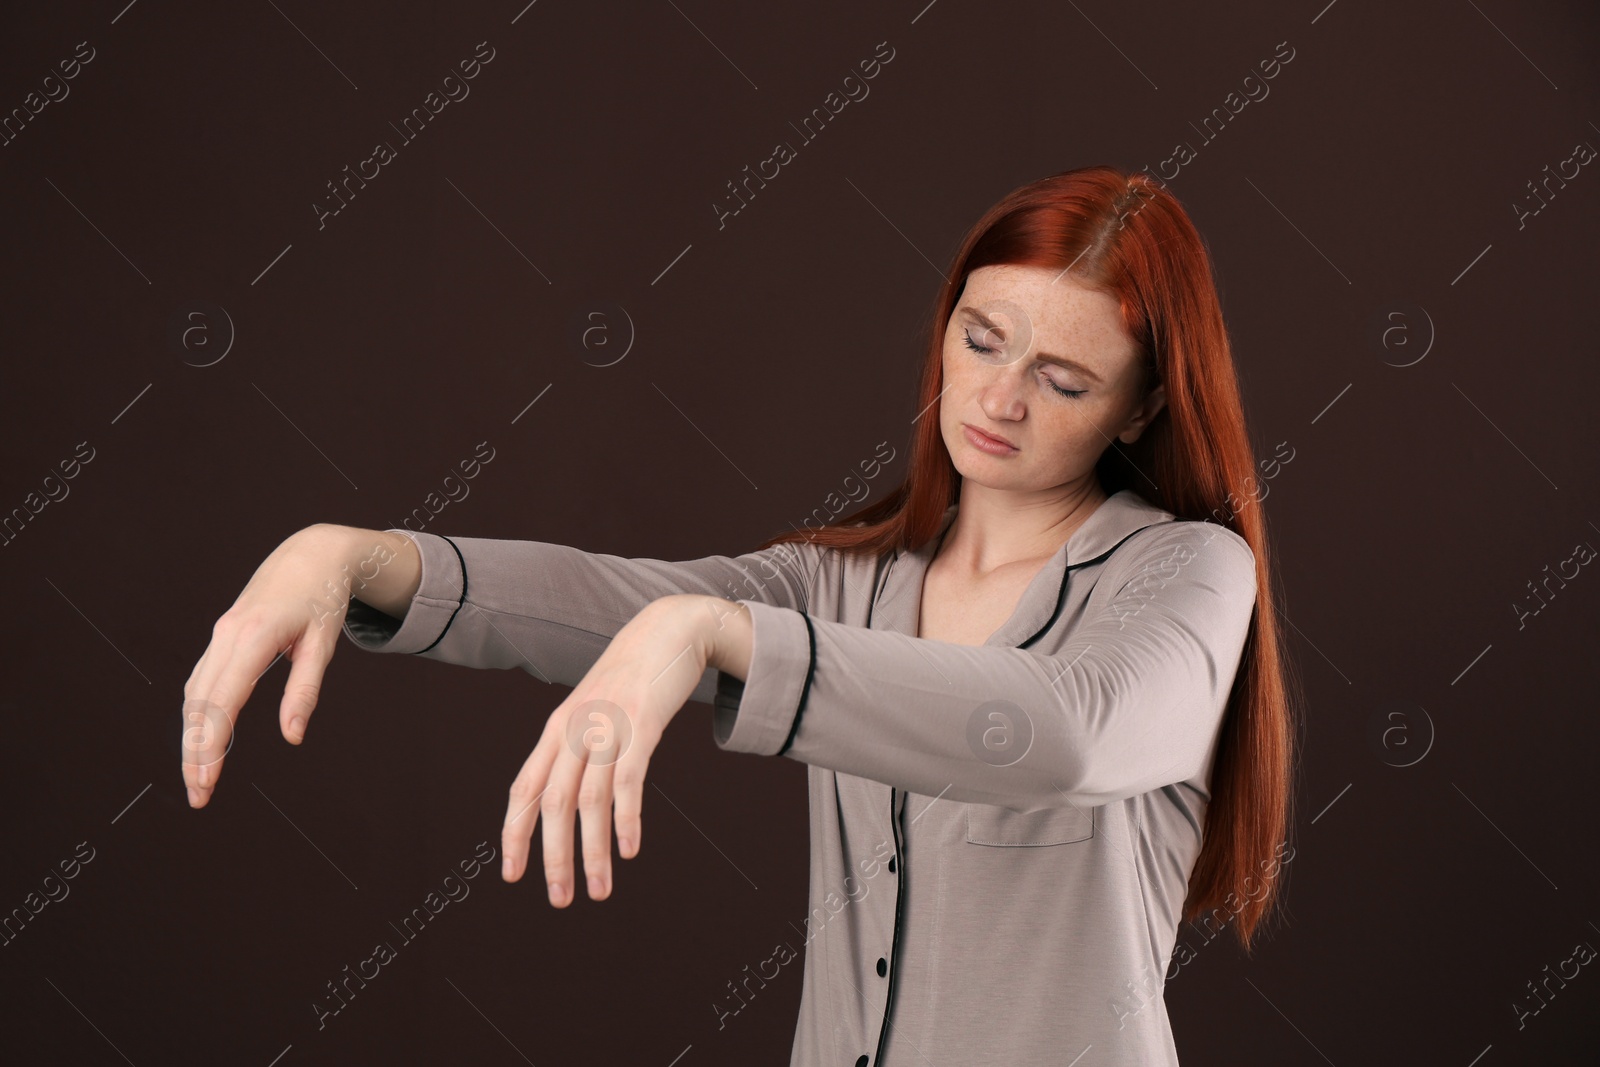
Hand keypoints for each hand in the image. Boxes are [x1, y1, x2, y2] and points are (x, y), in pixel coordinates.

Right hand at [181, 525, 416, 806]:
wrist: (310, 554)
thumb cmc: (323, 599)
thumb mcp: (324, 644)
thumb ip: (306, 690)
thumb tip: (292, 737)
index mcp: (253, 637)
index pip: (222, 701)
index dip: (210, 746)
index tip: (206, 782)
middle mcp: (227, 636)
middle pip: (199, 705)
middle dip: (195, 753)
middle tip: (199, 797)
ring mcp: (219, 635)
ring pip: (194, 695)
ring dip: (191, 738)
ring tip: (198, 778)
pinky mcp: (221, 638)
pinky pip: (201, 681)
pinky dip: (197, 715)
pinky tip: (202, 742)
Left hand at [499, 594, 749, 905]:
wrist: (668, 630)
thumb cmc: (631, 677)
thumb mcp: (593, 709)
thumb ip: (578, 746)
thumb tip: (566, 796)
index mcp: (557, 729)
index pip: (524, 788)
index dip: (515, 833)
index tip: (512, 876)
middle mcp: (575, 729)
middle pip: (552, 802)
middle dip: (553, 856)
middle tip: (560, 899)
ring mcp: (607, 726)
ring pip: (589, 800)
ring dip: (592, 851)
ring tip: (599, 891)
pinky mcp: (642, 725)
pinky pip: (627, 780)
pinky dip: (626, 818)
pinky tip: (629, 849)